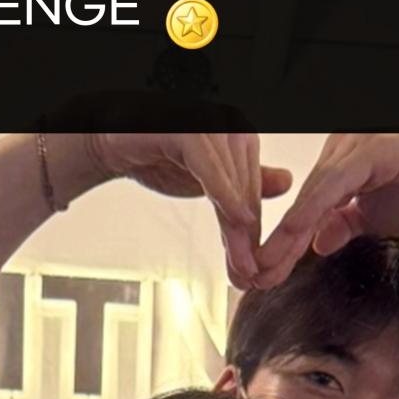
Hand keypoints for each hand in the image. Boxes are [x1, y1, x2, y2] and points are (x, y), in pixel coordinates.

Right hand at [89, 131, 291, 287]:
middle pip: (246, 189)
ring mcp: (209, 121)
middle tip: (252, 277)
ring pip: (232, 181)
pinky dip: (223, 192)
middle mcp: (230, 123)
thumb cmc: (159, 157)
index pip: (253, 190)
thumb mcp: (208, 178)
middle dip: (248, 237)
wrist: (111, 144)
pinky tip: (236, 220)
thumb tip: (287, 182)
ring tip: (244, 264)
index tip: (259, 270)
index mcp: (240, 134)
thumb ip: (242, 182)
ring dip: (238, 226)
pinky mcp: (186, 126)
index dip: (256, 231)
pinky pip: (208, 164)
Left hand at [253, 133, 398, 286]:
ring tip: (268, 267)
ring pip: (312, 194)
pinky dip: (311, 212)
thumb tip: (318, 241)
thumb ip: (344, 224)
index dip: (284, 240)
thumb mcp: (375, 217)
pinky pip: (332, 184)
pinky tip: (294, 236)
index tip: (265, 272)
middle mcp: (342, 144)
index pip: (305, 204)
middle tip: (254, 276)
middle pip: (302, 199)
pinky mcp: (370, 147)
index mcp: (341, 160)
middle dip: (278, 242)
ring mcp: (355, 141)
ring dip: (287, 233)